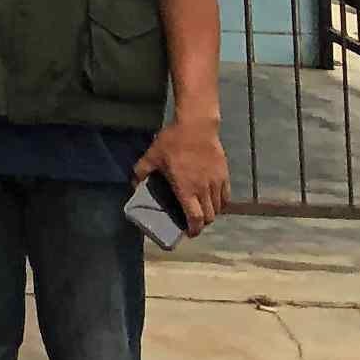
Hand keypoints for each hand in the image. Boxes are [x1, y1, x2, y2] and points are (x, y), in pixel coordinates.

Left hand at [135, 113, 228, 233]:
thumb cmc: (173, 142)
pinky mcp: (225, 175)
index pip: (195, 218)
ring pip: (218, 208)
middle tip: (193, 221)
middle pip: (209, 217)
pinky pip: (226, 196)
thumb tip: (133, 183)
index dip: (194, 230)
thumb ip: (141, 171)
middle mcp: (204, 190)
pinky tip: (213, 199)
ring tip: (202, 210)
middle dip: (202, 223)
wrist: (196, 126)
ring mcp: (216, 183)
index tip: (190, 233)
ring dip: (211, 213)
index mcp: (186, 189)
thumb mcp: (152, 155)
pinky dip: (220, 202)